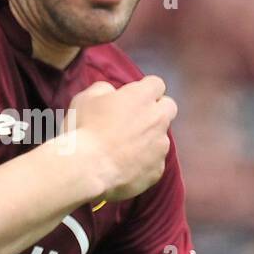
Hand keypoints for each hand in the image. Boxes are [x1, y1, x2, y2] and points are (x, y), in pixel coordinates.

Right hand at [62, 76, 176, 203]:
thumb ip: (104, 89)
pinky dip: (144, 163)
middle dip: (157, 110)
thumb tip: (112, 93)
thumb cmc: (84, 129)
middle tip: (136, 119)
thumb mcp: (86, 98)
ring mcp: (160, 146)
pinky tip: (125, 167)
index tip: (132, 98)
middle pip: (169, 107)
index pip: (156, 84)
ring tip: (125, 149)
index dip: (144, 90)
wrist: (88, 169)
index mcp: (142, 97)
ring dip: (149, 139)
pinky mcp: (157, 169)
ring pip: (162, 137)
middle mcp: (158, 119)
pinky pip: (155, 162)